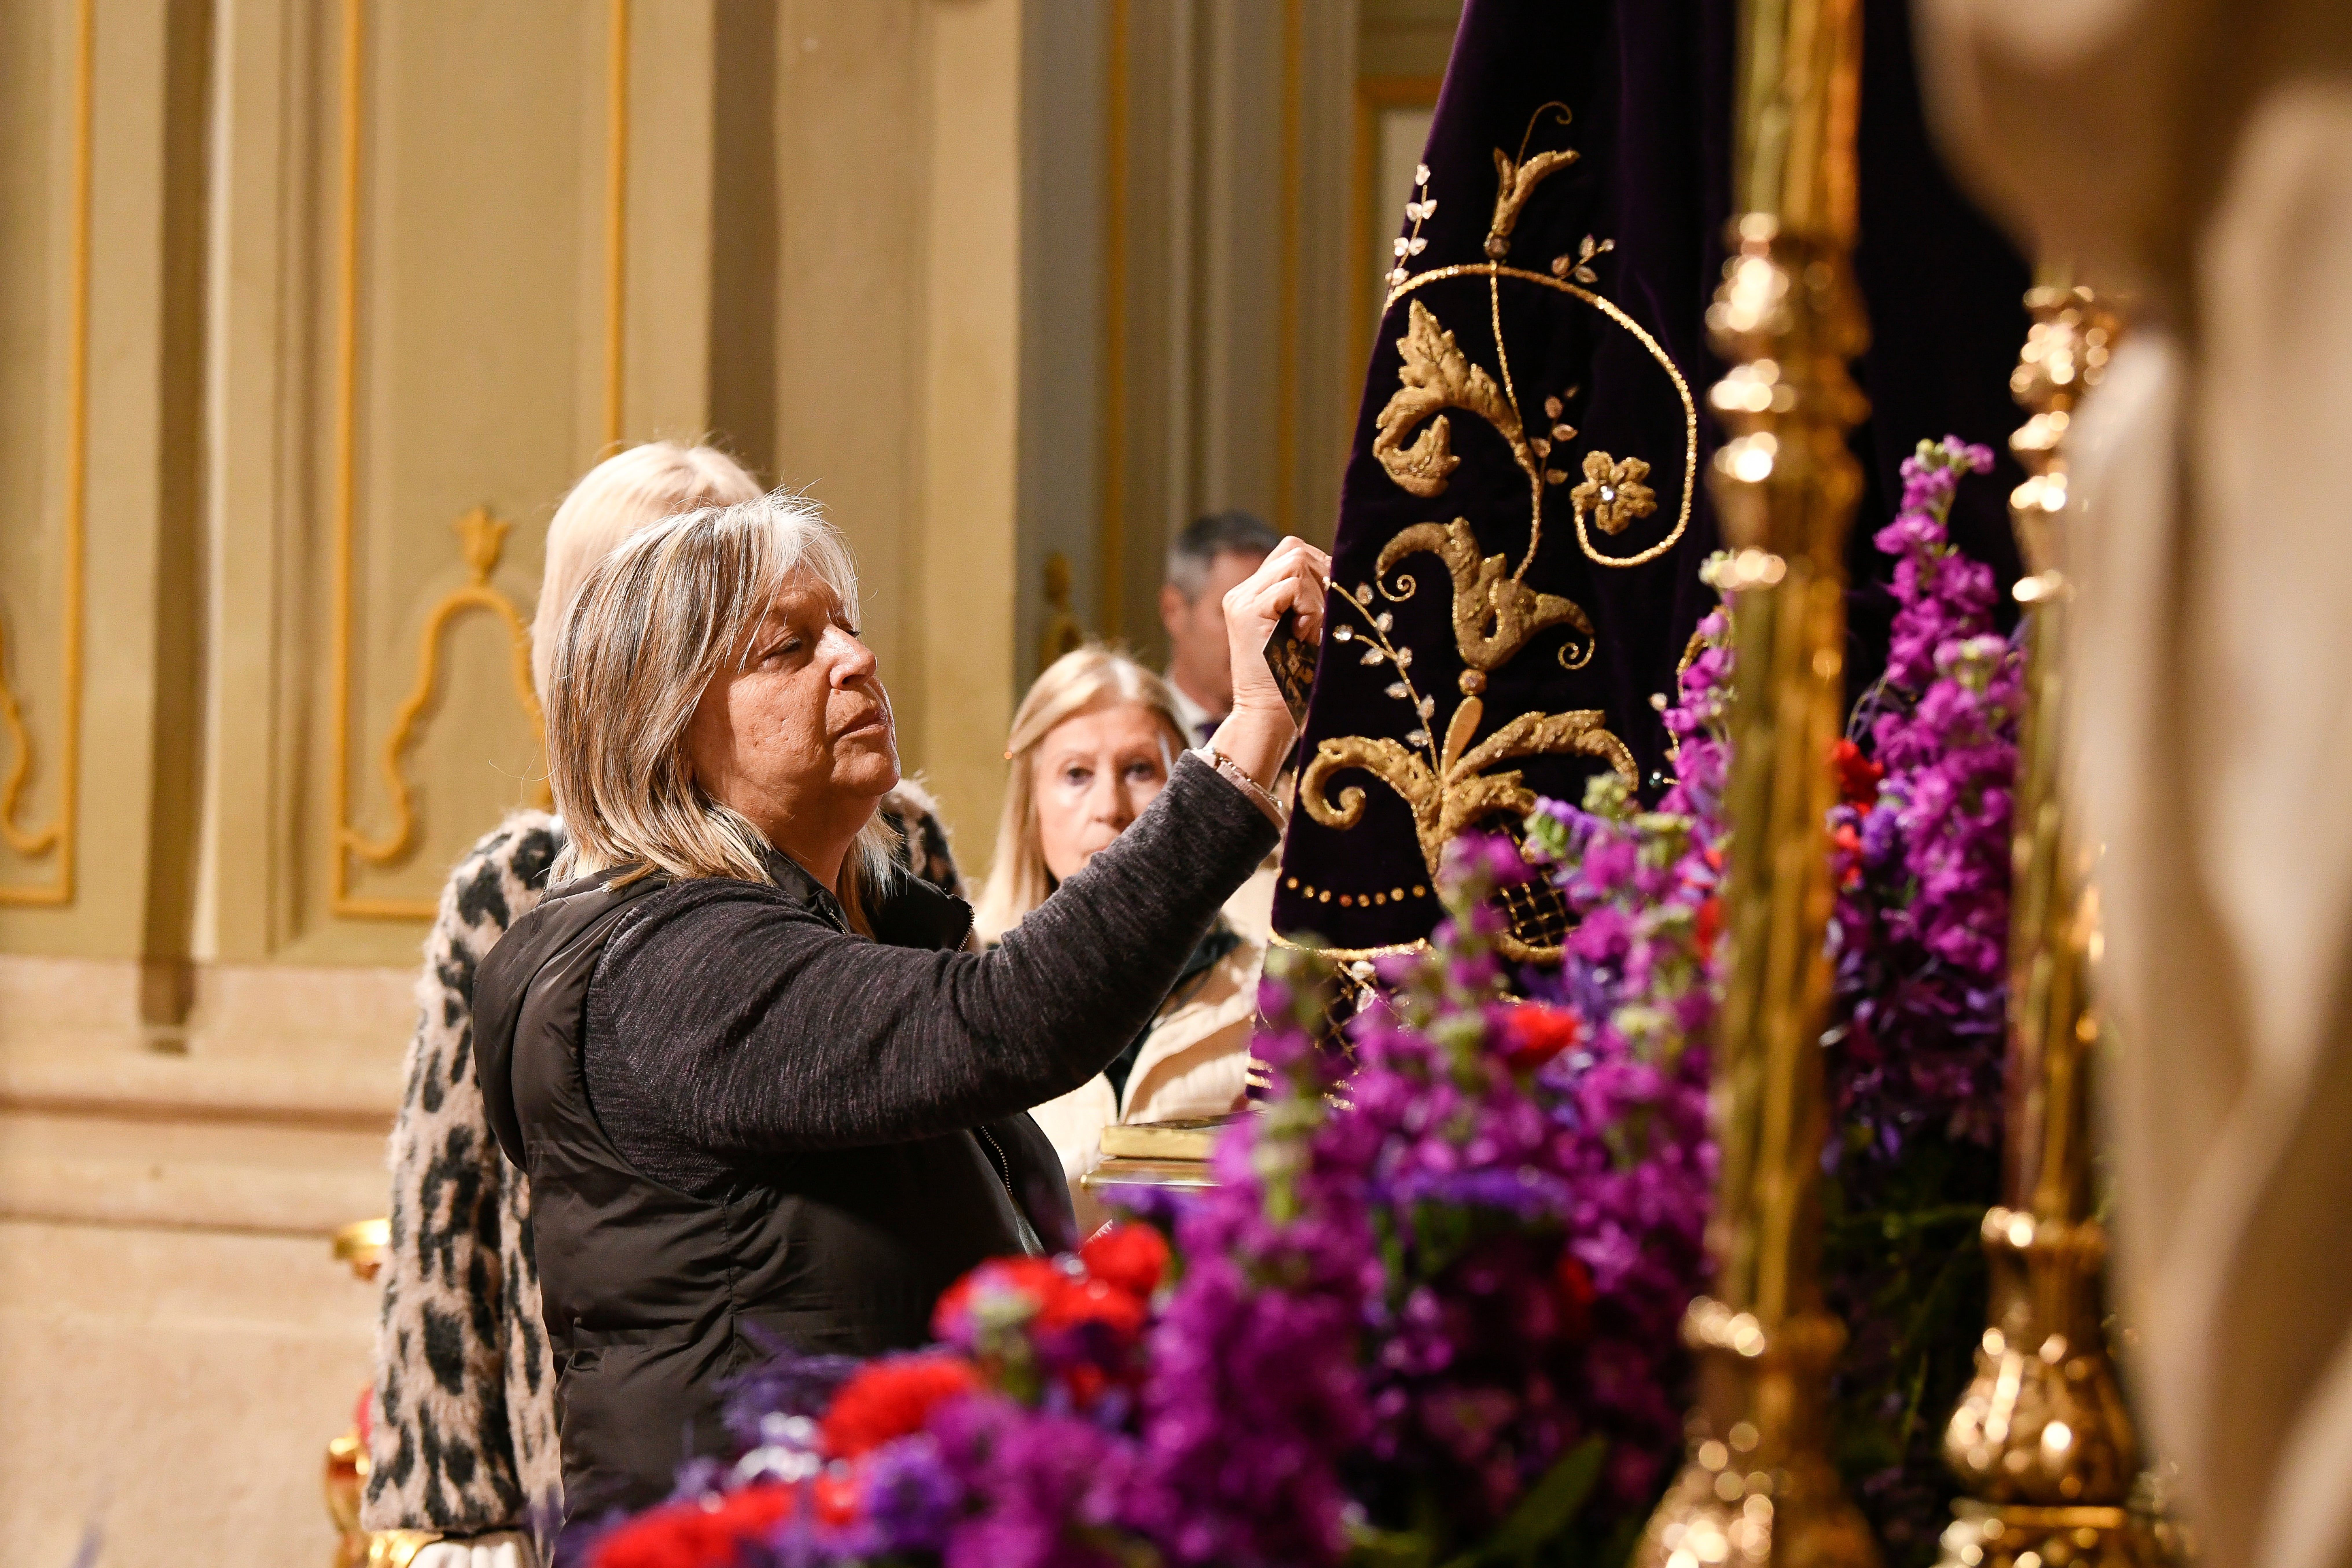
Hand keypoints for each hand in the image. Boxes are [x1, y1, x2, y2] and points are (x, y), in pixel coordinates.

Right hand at [1209, 536, 1330, 790]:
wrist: (1270, 717)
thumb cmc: (1297, 681)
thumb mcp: (1308, 629)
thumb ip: (1313, 598)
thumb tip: (1342, 568)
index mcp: (1254, 595)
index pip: (1291, 553)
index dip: (1319, 569)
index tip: (1329, 606)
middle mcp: (1242, 593)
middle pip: (1294, 549)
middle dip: (1322, 577)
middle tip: (1321, 618)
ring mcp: (1241, 600)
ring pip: (1295, 560)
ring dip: (1316, 594)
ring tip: (1311, 628)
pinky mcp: (1246, 611)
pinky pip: (1292, 584)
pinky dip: (1309, 606)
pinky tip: (1304, 633)